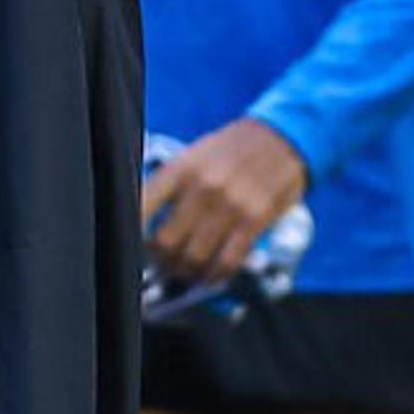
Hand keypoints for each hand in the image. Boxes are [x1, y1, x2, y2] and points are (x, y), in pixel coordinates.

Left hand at [142, 117, 308, 284]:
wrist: (282, 137)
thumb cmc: (232, 149)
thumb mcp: (193, 155)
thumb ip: (169, 186)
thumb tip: (144, 222)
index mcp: (180, 169)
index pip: (141, 209)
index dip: (131, 236)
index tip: (133, 246)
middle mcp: (202, 187)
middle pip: (165, 243)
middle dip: (160, 260)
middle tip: (162, 262)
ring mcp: (229, 206)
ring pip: (194, 258)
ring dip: (186, 271)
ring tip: (186, 270)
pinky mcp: (254, 221)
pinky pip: (227, 261)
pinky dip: (215, 275)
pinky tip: (211, 274)